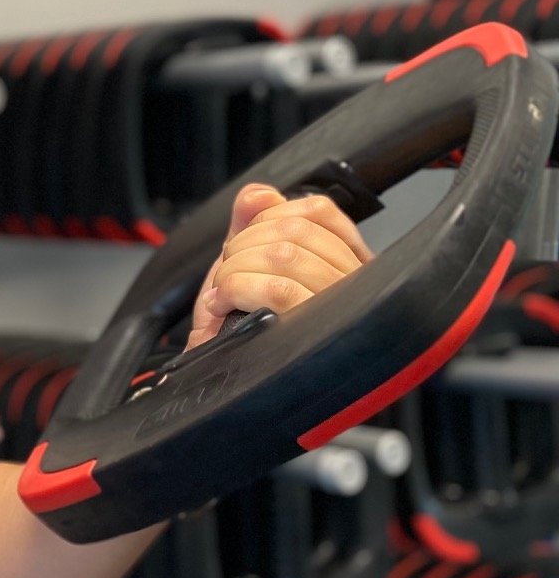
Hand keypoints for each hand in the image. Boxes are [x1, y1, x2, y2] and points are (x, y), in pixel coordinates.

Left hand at [184, 183, 373, 350]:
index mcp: (345, 265)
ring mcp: (338, 312)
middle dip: (243, 244)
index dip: (271, 214)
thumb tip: (259, 194)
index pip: (320, 212)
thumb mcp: (244, 266)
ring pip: (283, 255)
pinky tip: (223, 306)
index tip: (247, 239)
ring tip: (224, 292)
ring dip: (235, 268)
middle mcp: (353, 287)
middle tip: (228, 273)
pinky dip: (235, 288)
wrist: (226, 383)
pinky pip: (277, 289)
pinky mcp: (315, 333)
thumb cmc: (244, 328)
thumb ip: (252, 222)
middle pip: (294, 229)